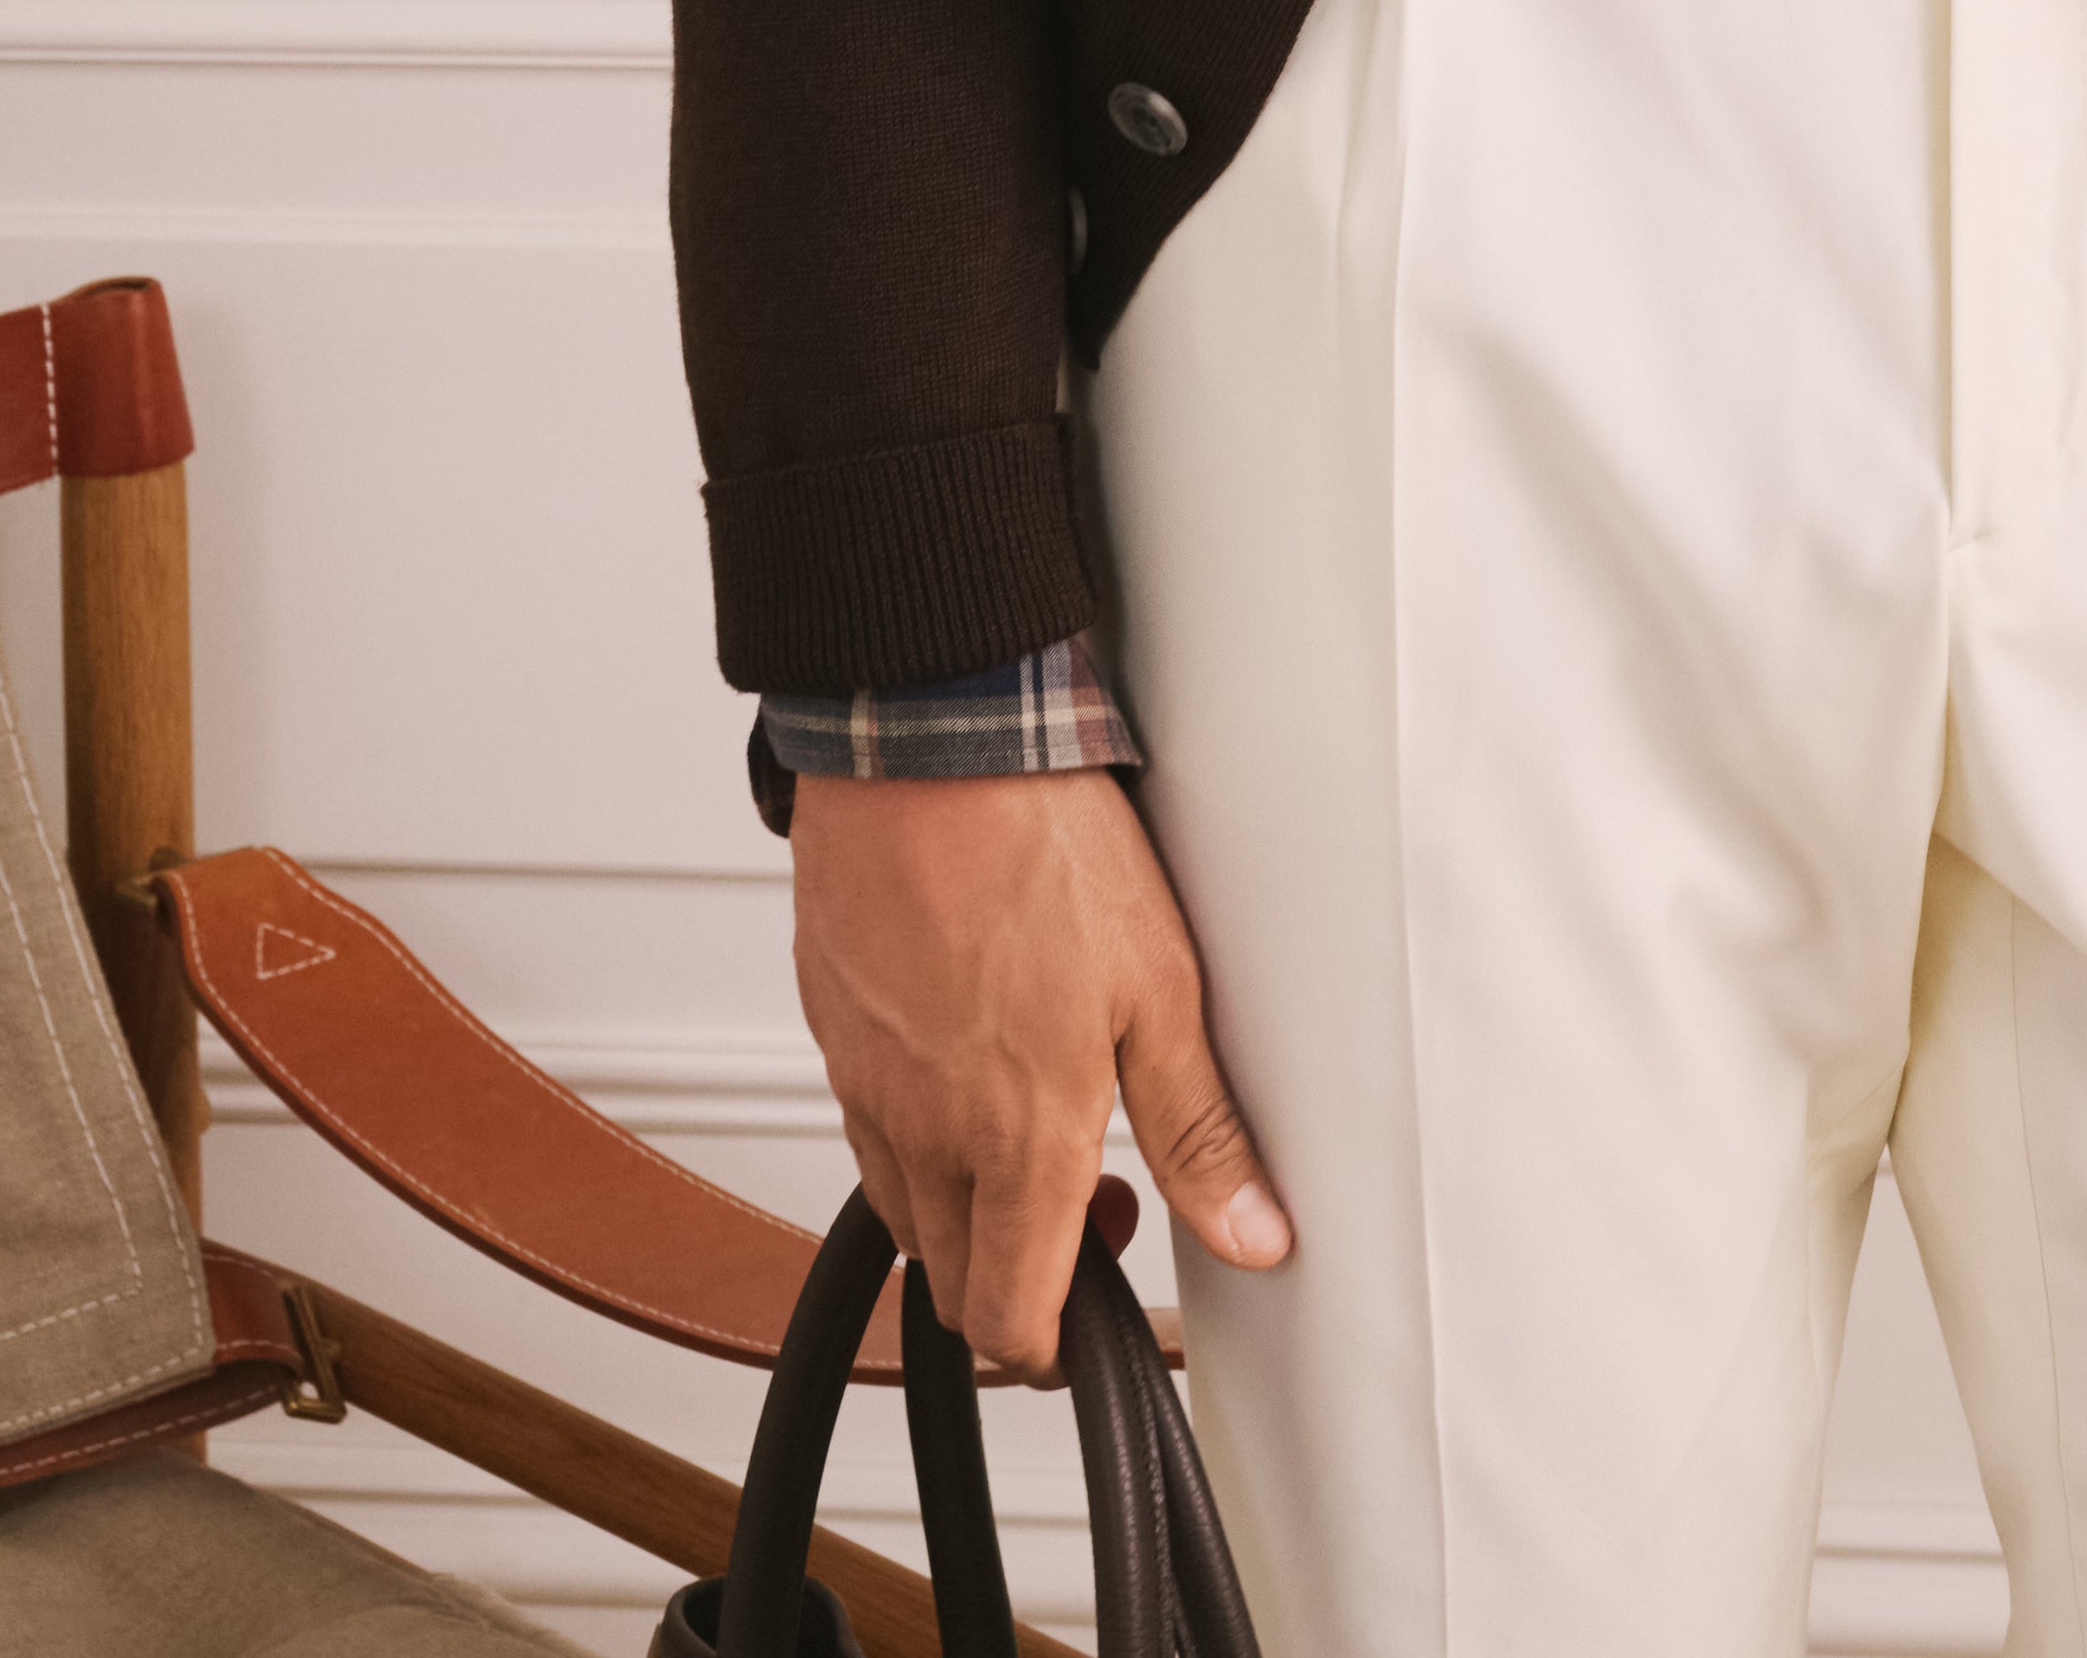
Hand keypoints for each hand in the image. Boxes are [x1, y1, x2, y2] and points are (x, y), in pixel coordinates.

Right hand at [789, 765, 1290, 1378]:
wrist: (926, 744)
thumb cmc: (1039, 843)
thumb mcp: (1162, 986)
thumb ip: (1200, 1127)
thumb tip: (1255, 1229)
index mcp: (1014, 1141)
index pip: (1009, 1320)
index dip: (1056, 1342)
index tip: (1099, 1302)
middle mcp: (923, 1132)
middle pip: (951, 1279)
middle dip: (1020, 1275)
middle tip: (1091, 1195)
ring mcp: (864, 1083)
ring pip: (905, 1207)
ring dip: (967, 1206)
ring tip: (1034, 1119)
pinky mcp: (832, 1029)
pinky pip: (866, 1126)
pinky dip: (915, 1133)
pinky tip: (970, 1053)